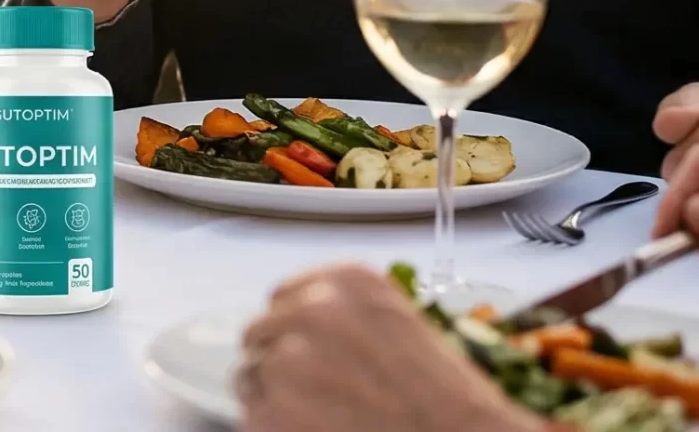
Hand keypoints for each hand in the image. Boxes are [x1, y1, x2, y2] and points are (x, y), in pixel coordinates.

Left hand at [238, 265, 544, 431]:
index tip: (314, 355)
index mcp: (345, 281)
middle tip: (322, 396)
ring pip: (250, 376)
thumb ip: (346, 317)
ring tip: (327, 417)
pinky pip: (251, 417)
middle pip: (261, 335)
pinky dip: (274, 429)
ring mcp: (287, 360)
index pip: (283, 298)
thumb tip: (299, 328)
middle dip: (282, 365)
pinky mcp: (272, 410)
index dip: (296, 334)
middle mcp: (310, 310)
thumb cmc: (447, 402)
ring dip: (275, 398)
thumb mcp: (401, 328)